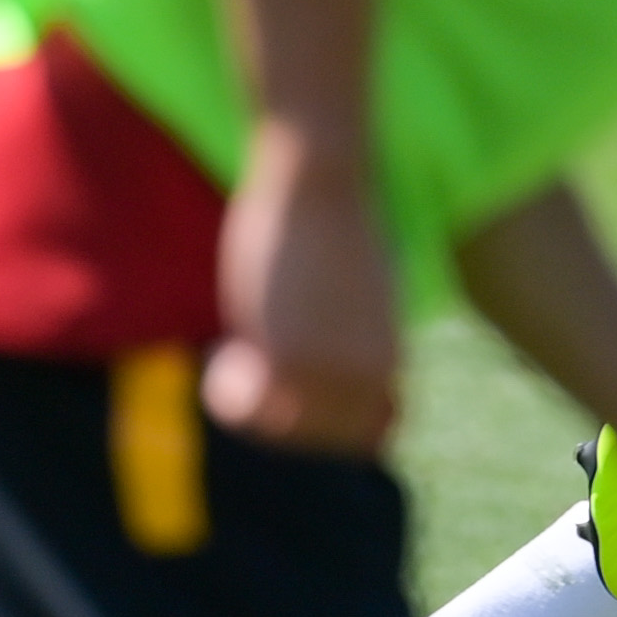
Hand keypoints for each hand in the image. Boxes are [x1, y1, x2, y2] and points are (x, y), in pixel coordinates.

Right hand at [204, 123, 399, 455]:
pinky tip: (223, 350)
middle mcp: (371, 374)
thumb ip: (354, 339)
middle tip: (250, 367)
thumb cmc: (337, 224)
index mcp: (393, 359)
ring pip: (279, 429)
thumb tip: (337, 373)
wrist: (324, 179)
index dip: (320, 422)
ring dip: (248, 405)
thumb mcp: (362, 294)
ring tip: (233, 356)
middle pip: (317, 438)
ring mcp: (331, 370)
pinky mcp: (288, 357)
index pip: (368, 434)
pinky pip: (247, 409)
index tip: (288, 384)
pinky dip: (226, 393)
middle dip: (277, 415)